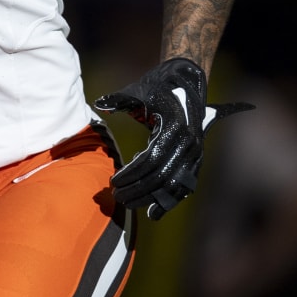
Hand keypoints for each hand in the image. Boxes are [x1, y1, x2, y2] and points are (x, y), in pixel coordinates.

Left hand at [96, 57, 253, 219]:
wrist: (186, 84)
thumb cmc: (157, 89)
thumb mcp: (137, 91)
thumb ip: (119, 99)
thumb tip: (100, 104)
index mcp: (175, 127)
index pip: (151, 159)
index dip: (131, 173)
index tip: (113, 181)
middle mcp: (189, 143)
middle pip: (161, 176)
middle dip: (137, 189)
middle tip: (116, 195)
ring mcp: (195, 154)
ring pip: (173, 185)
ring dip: (150, 197)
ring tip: (127, 202)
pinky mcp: (196, 161)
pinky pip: (183, 186)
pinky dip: (169, 200)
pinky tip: (153, 213)